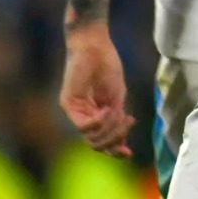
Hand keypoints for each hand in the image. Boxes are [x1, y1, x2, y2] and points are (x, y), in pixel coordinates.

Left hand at [60, 23, 134, 158]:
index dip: (115, 150)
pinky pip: (84, 125)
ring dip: (109, 129)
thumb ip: (117, 118)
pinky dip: (99, 122)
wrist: (95, 45)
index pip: (101, 141)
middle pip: (96, 143)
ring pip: (91, 137)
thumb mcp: (117, 96)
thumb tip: (122, 142)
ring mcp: (73, 111)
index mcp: (94, 114)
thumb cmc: (107, 66)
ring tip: (120, 114)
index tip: (129, 154)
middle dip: (115, 138)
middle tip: (129, 122)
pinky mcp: (68, 104)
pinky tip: (108, 110)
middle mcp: (81, 116)